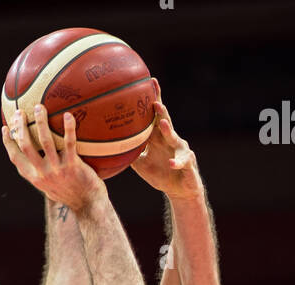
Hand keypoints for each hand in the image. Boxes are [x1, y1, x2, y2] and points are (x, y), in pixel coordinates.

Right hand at [2, 105, 106, 212]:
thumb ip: (43, 172)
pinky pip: (69, 142)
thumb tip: (39, 155)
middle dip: (21, 126)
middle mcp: (42, 174)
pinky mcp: (72, 166)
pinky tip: (68, 115)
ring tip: (39, 107)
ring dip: (40, 122)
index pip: (16, 158)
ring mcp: (57, 170)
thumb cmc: (71, 193)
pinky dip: (68, 128)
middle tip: (21, 111)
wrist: (88, 205)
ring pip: (44, 141)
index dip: (8, 142)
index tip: (5, 128)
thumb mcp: (51, 187)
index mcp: (35, 178)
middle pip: (26, 145)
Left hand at [132, 82, 202, 199]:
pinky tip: (171, 163)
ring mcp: (180, 149)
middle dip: (160, 108)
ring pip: (174, 137)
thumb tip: (107, 148)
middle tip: (153, 96)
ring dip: (167, 130)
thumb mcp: (141, 164)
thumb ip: (129, 153)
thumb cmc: (161, 174)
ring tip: (161, 122)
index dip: (151, 100)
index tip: (146, 83)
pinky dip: (176, 162)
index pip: (153, 116)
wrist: (180, 190)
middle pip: (164, 120)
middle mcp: (170, 139)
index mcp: (158, 138)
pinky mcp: (187, 162)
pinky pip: (181, 161)